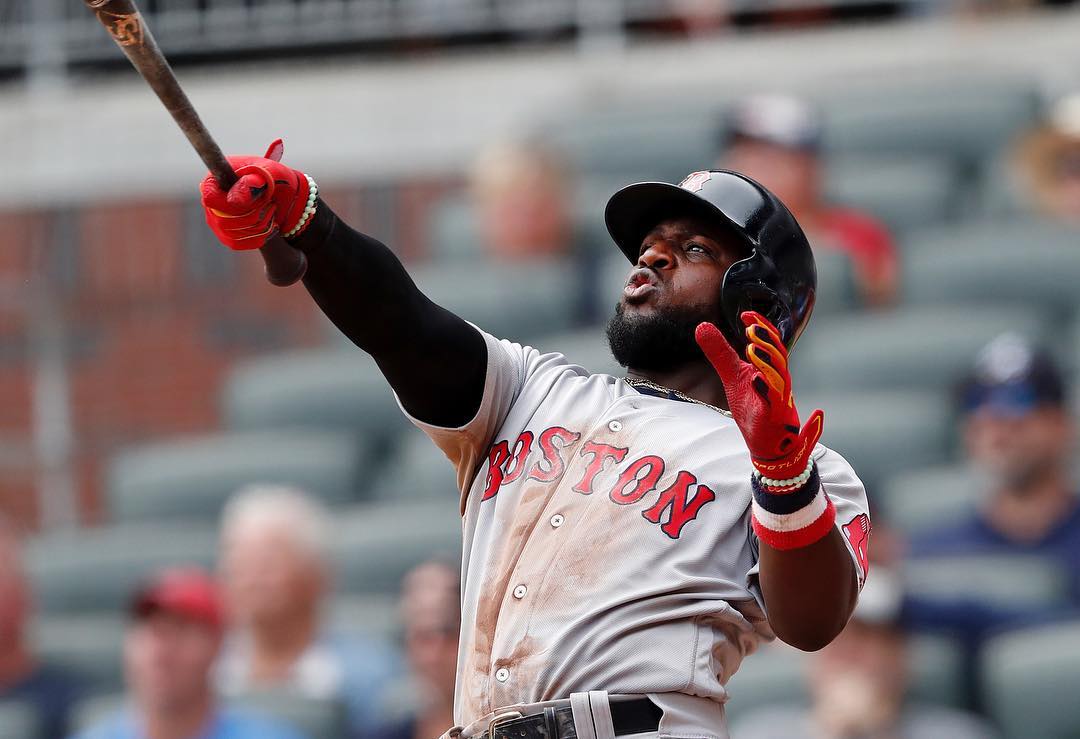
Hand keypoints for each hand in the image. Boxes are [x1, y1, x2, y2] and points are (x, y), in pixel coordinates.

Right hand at [199, 139, 312, 249]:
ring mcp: (217, 221)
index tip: (256, 198)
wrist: (287, 195)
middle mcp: (211, 202)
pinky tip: (269, 225)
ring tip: (271, 211)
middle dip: (253, 215)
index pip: (211, 198)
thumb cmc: (276, 178)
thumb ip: (252, 183)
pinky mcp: (227, 236)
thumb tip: (234, 200)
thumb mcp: (269, 173)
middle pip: (223, 221)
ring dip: (259, 225)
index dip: (232, 203)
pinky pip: (237, 244)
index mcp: (215, 180)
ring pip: (232, 234)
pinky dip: (258, 237)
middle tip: (270, 203)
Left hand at [695, 311, 823, 484]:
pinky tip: (757, 380)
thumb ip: (720, 353)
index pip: (771, 343)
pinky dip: (768, 392)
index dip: (762, 327)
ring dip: (768, 363)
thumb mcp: (733, 376)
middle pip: (778, 357)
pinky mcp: (774, 419)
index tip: (747, 315)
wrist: (768, 443)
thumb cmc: (755, 405)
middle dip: (766, 342)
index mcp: (771, 369)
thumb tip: (701, 326)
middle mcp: (779, 381)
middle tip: (750, 329)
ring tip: (751, 349)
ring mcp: (779, 400)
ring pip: (779, 378)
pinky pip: (774, 404)